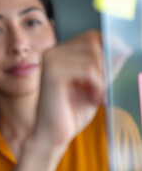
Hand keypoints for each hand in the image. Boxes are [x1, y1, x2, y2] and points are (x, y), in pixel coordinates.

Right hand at [36, 30, 104, 146]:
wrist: (50, 134)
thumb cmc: (70, 112)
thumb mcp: (93, 85)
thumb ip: (105, 67)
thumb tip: (121, 49)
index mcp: (59, 53)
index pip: (90, 36)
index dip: (107, 47)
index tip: (114, 68)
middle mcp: (52, 53)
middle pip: (92, 43)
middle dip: (105, 65)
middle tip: (103, 87)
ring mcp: (50, 61)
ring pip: (92, 57)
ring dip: (102, 79)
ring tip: (96, 96)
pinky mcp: (52, 73)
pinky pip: (88, 70)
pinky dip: (97, 86)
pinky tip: (92, 98)